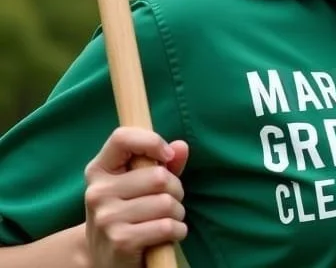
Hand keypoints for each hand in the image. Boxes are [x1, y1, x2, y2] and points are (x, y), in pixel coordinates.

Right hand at [83, 128, 188, 267]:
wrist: (104, 257)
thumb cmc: (130, 213)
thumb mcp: (141, 185)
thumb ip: (163, 164)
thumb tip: (181, 147)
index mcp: (99, 170)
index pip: (122, 138)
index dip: (151, 141)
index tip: (166, 156)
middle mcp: (97, 192)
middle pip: (159, 177)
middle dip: (176, 190)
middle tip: (168, 202)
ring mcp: (106, 217)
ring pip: (167, 203)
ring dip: (178, 213)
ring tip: (166, 219)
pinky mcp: (120, 241)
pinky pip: (167, 226)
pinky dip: (178, 231)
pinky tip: (168, 235)